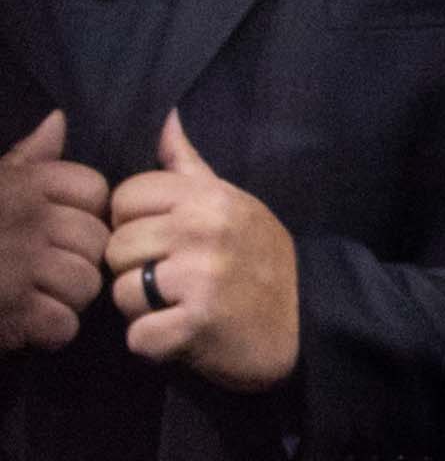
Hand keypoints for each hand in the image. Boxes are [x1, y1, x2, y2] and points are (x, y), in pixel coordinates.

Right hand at [5, 113, 103, 352]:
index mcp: (21, 182)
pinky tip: (18, 323)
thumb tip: (59, 121)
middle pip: (96, 242)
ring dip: (61, 300)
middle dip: (74, 261)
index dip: (82, 214)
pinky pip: (62, 325)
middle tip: (37, 272)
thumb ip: (25, 158)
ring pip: (85, 284)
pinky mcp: (12, 309)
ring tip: (26, 296)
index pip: (93, 191)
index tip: (54, 230)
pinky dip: (44, 333)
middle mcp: (26, 216)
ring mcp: (20, 263)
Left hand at [104, 113, 297, 388]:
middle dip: (137, 270)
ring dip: (145, 310)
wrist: (312, 323)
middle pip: (117, 248)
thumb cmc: (261, 261)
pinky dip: (157, 345)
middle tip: (177, 282)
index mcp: (208, 197)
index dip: (136, 224)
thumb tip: (164, 115)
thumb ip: (187, 165)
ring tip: (182, 308)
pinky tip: (186, 335)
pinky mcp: (197, 325)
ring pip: (122, 292)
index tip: (168, 243)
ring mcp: (202, 277)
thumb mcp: (232, 203)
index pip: (124, 199)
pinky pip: (139, 336)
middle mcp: (204, 230)